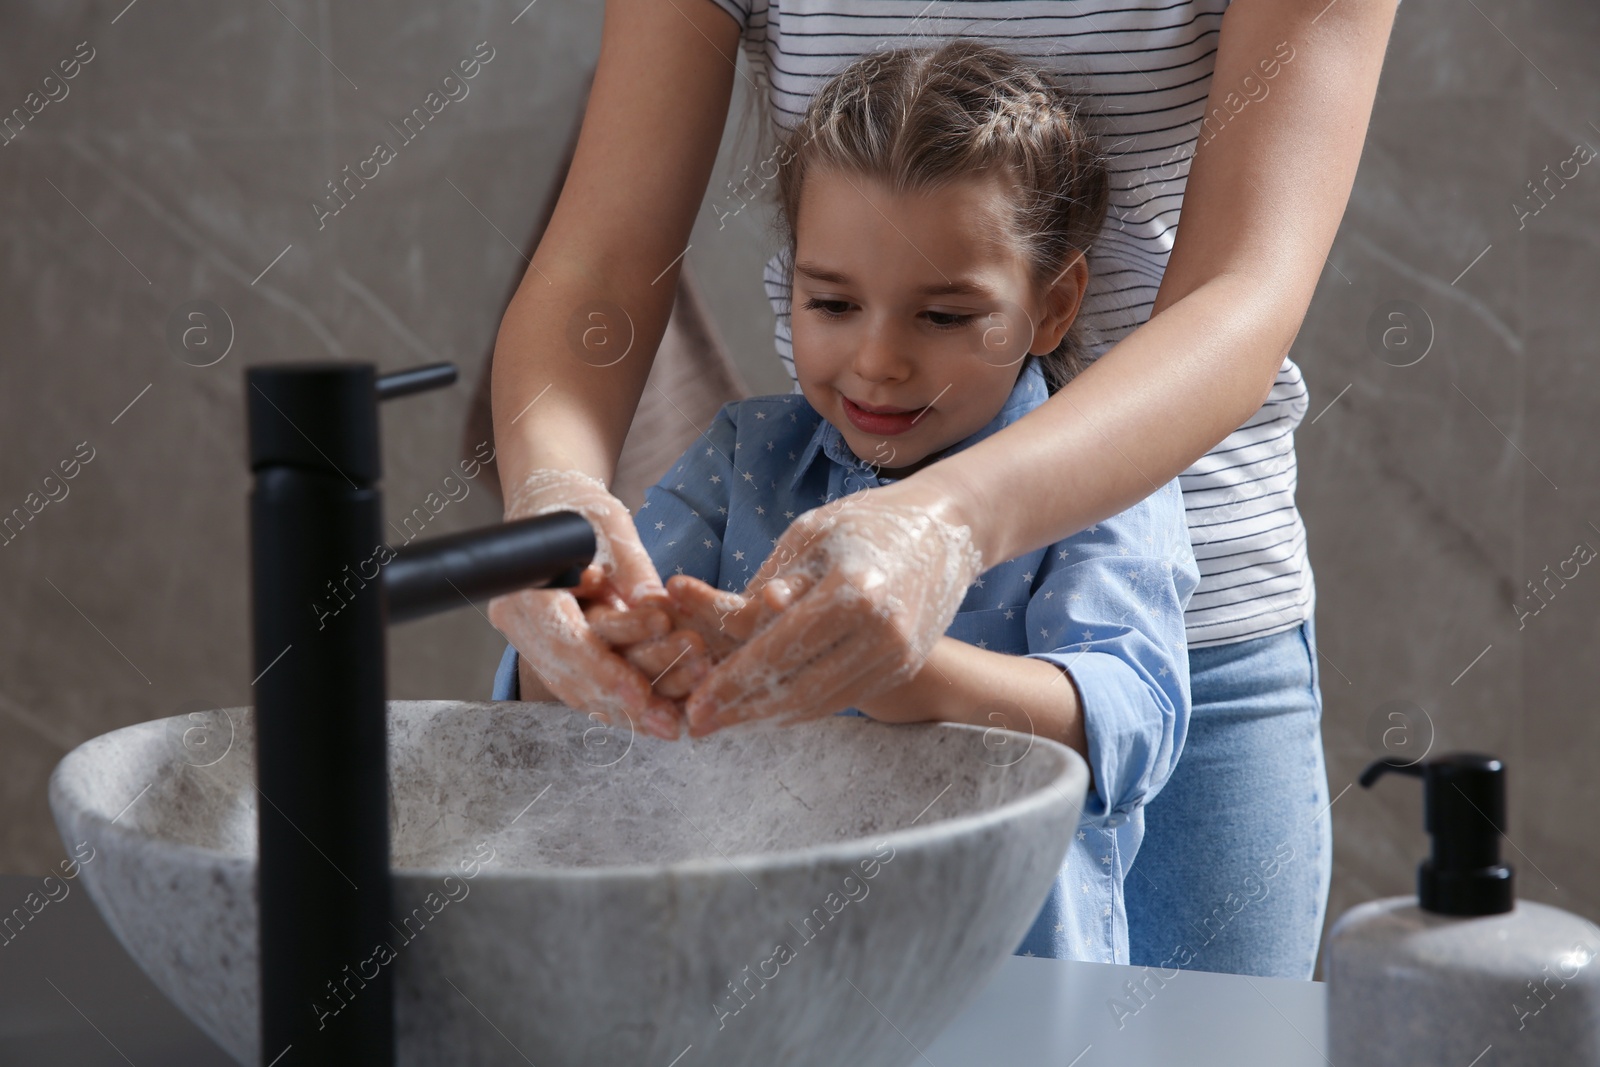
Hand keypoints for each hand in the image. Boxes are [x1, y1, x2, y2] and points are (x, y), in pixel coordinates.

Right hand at [487, 468, 681, 737]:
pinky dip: (616, 703)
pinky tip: (651, 717)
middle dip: (623, 700)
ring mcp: (532, 641)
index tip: (640, 694)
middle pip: (571, 674)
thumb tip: (654, 602)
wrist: (550, 507)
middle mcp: (520, 623)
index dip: (603, 671)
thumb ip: (629, 564)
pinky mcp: (554, 651)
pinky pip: (583, 685)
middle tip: (670, 721)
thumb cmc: (576, 510)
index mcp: (524, 590)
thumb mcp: (607, 524)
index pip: (564, 640)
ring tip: (671, 724)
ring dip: (624, 711)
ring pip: (578, 688)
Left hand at [681, 492, 984, 735]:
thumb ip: (770, 585)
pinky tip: (768, 708)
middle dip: (744, 711)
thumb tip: (732, 630)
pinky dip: (802, 706)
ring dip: (769, 716)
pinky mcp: (903, 665)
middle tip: (698, 724)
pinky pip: (843, 695)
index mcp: (855, 591)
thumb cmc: (866, 521)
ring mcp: (898, 655)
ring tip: (727, 720)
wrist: (945, 528)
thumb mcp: (809, 536)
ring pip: (821, 701)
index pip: (780, 651)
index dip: (733, 683)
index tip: (695, 705)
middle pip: (800, 690)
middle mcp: (883, 631)